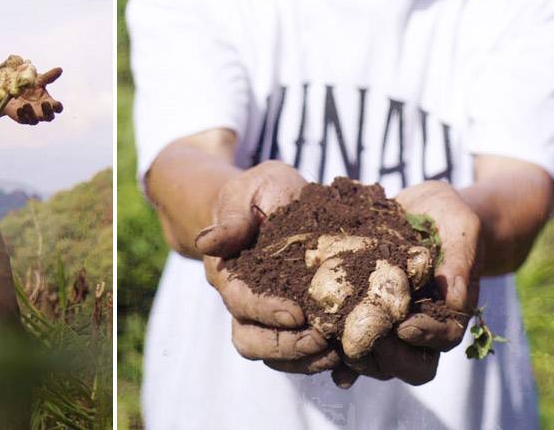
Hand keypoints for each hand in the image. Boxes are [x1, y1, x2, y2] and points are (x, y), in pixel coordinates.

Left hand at [5, 67, 62, 124]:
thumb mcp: (38, 80)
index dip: (58, 107)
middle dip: (48, 112)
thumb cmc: (29, 86)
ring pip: (35, 121)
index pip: (57, 108)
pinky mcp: (22, 118)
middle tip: (44, 103)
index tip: (56, 103)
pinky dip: (22, 115)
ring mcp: (32, 116)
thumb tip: (60, 69)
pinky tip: (19, 109)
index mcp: (48, 102)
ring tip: (26, 105)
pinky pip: (23, 120)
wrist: (12, 90)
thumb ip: (48, 77)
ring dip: (32, 114)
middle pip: (49, 117)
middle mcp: (41, 111)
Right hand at [196, 162, 336, 372]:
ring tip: (337, 353)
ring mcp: (263, 316)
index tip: (297, 314)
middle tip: (322, 340)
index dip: (265, 311)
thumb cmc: (262, 192)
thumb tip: (207, 242)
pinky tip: (345, 360)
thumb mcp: (252, 191)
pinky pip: (297, 354)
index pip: (240, 301)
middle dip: (285, 346)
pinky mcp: (289, 324)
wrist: (272, 201)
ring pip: (271, 355)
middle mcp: (240, 301)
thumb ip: (233, 218)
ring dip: (303, 359)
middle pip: (250, 340)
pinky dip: (319, 361)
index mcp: (227, 271)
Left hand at [333, 181, 480, 387]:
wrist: (421, 207)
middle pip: (408, 362)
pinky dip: (335, 347)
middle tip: (366, 338)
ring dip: (357, 355)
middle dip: (388, 355)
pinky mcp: (360, 310)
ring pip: (376, 358)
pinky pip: (348, 337)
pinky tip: (319, 341)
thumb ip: (460, 259)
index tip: (405, 325)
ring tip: (336, 341)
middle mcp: (418, 325)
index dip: (426, 337)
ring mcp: (388, 322)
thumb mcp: (460, 228)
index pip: (443, 338)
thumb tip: (456, 299)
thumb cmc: (448, 218)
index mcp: (448, 311)